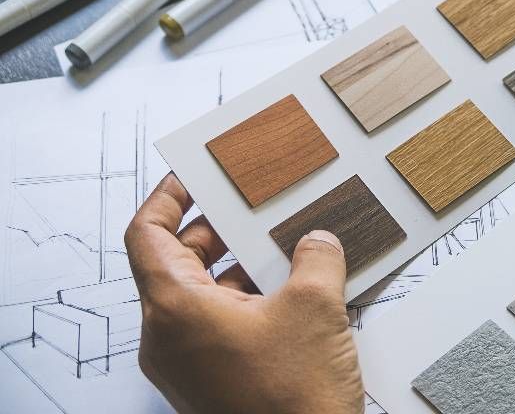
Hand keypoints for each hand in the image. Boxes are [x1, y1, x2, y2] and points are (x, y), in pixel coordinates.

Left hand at [125, 174, 363, 413]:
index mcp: (175, 309)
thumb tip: (316, 241)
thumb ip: (316, 258)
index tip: (191, 176)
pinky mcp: (210, 381)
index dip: (166, 196)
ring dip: (239, 265)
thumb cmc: (294, 400)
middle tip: (255, 206)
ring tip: (285, 246)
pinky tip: (294, 291)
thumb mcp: (316, 306)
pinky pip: (218, 324)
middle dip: (217, 229)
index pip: (146, 235)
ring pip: (200, 293)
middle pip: (175, 261)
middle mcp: (167, 336)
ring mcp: (186, 363)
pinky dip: (248, 299)